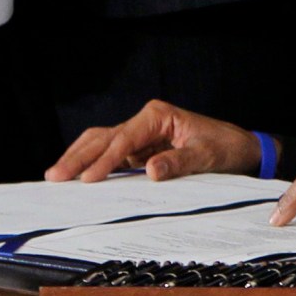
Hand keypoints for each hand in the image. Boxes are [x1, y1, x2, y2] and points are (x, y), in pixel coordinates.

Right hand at [45, 99, 263, 182]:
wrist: (241, 149)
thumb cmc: (225, 148)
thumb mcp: (206, 156)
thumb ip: (178, 163)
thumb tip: (150, 171)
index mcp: (158, 116)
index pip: (123, 140)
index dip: (104, 161)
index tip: (87, 180)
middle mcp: (145, 121)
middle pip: (103, 137)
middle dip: (78, 157)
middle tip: (55, 177)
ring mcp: (141, 135)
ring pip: (101, 143)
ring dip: (79, 159)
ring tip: (56, 176)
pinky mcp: (141, 149)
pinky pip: (112, 156)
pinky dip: (93, 165)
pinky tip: (78, 177)